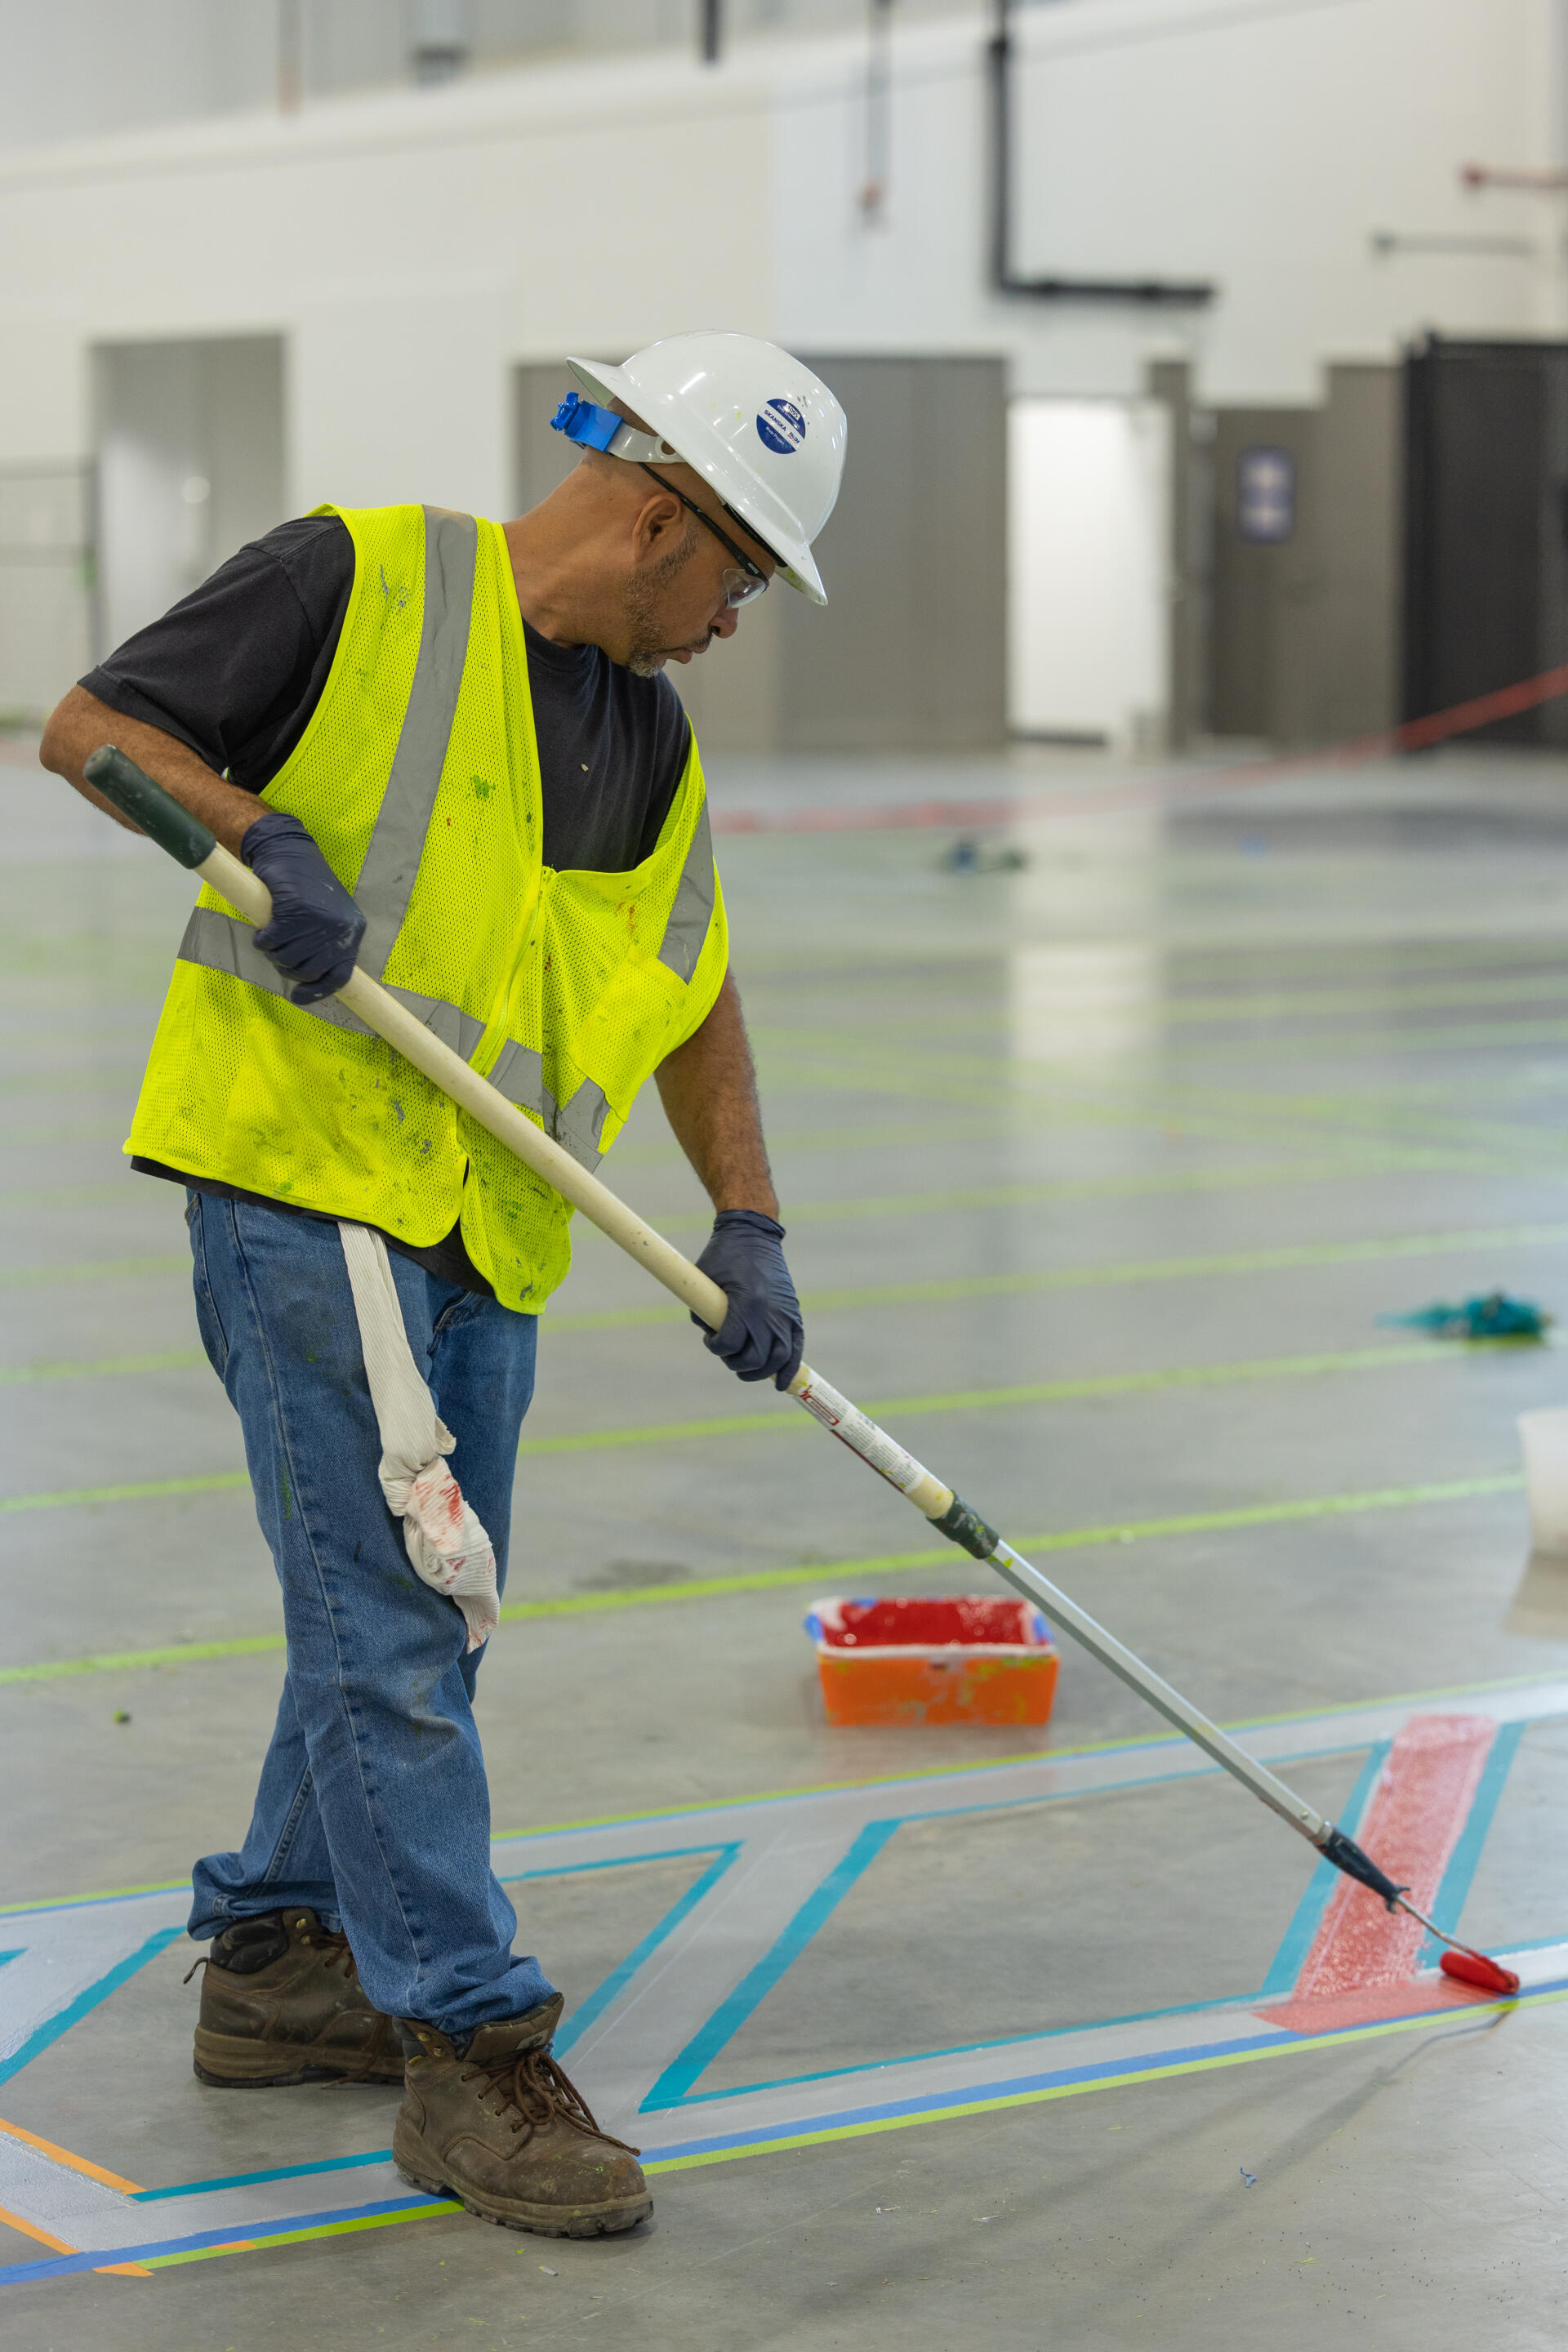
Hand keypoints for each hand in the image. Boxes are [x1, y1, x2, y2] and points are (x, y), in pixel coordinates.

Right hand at [242, 809, 365, 1005]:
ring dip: (273, 952)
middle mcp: (339, 928)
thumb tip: (312, 982)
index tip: (297, 997)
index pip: (340, 976)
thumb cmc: (305, 888)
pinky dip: (262, 940)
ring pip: (287, 959)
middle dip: (287, 968)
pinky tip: (263, 930)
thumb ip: (325, 946)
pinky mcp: (294, 910)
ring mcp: (318, 920)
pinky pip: (271, 941)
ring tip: (271, 936)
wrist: (289, 852)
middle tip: (278, 952)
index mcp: (352, 932)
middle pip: (307, 971)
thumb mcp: (328, 917)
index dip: (317, 992)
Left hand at [693, 1209, 803, 1389]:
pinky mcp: (793, 1314)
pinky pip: (796, 1350)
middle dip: (736, 1363)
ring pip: (777, 1360)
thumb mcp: (705, 1280)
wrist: (754, 1234)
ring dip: (760, 1372)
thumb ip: (703, 1313)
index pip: (729, 1344)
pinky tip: (780, 1384)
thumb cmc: (724, 1255)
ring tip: (747, 1368)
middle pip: (754, 1359)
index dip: (716, 1348)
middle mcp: (769, 1312)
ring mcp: (785, 1314)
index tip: (711, 1340)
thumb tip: (713, 1339)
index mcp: (746, 1302)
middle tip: (727, 1353)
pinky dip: (789, 1370)